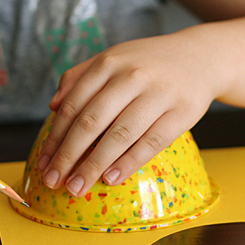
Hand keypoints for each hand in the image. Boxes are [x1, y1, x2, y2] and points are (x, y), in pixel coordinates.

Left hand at [37, 30, 222, 196]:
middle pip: (91, 122)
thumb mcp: (113, 58)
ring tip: (77, 187)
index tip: (44, 162)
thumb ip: (79, 76)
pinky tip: (110, 178)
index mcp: (109, 63)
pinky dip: (129, 163)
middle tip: (53, 180)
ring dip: (94, 165)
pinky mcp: (182, 112)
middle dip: (68, 155)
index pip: (74, 105)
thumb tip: (53, 106)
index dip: (55, 137)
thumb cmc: (148, 63)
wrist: (201, 57)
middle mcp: (131, 75)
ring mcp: (159, 93)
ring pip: (119, 135)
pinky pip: (151, 142)